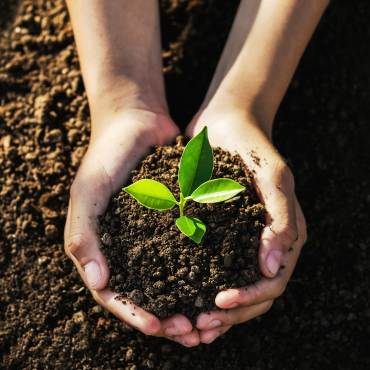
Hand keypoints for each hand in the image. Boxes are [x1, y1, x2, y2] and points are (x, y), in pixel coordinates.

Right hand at [64, 108, 199, 345]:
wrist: (136, 122)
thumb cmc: (106, 155)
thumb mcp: (88, 192)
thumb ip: (84, 235)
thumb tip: (99, 283)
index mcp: (103, 248)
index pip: (114, 294)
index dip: (134, 313)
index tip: (159, 326)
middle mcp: (128, 247)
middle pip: (146, 294)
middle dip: (167, 316)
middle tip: (193, 330)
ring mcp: (153, 236)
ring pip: (171, 279)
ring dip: (187, 301)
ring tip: (209, 317)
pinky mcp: (177, 221)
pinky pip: (190, 251)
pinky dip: (202, 270)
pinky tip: (221, 281)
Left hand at [186, 107, 306, 343]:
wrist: (225, 124)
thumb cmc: (252, 147)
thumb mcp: (273, 176)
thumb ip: (280, 219)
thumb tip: (274, 267)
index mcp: (284, 235)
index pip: (272, 283)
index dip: (249, 299)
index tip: (217, 302)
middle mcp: (264, 244)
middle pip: (252, 296)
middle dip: (227, 315)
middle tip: (196, 326)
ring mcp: (240, 241)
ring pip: (231, 288)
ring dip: (212, 311)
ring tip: (186, 325)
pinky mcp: (217, 234)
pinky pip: (209, 269)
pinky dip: (197, 289)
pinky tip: (177, 299)